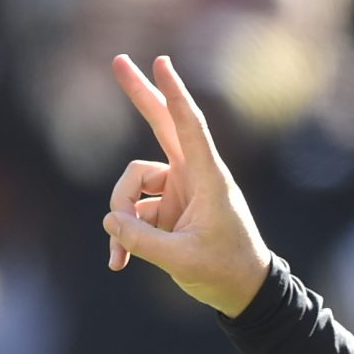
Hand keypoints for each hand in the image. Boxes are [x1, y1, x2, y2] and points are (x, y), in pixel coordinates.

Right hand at [104, 55, 271, 315]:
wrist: (244, 293)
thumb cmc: (225, 272)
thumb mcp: (180, 260)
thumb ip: (140, 240)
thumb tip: (110, 220)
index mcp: (209, 179)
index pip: (189, 128)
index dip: (174, 94)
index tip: (162, 63)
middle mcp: (192, 177)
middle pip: (161, 126)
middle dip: (139, 95)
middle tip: (118, 60)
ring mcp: (178, 191)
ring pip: (130, 188)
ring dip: (122, 216)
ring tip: (125, 249)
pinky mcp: (167, 209)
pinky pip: (132, 214)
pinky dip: (124, 237)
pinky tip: (118, 263)